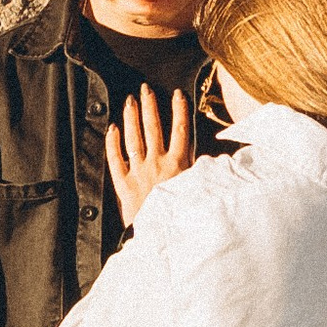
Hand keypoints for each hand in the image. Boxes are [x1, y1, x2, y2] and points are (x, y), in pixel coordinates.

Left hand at [107, 84, 194, 227]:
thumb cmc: (184, 216)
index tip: (177, 94)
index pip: (181, 130)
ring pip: (134, 138)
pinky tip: (111, 128)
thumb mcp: (200, 190)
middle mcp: (158, 163)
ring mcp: (139, 172)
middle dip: (150, 106)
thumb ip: (203, 171)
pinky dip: (113, 143)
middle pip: (154, 128)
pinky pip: (115, 159)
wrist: (163, 237)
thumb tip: (214, 158)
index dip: (179, 110)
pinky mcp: (123, 184)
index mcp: (179, 164)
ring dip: (131, 117)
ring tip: (129, 101)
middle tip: (145, 89)